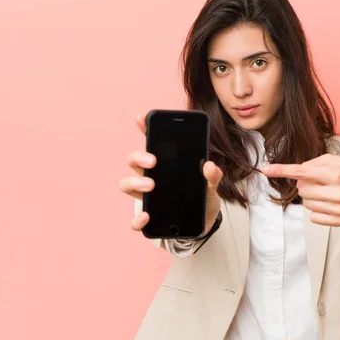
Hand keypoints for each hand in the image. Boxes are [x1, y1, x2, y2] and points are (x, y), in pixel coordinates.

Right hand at [119, 113, 222, 234]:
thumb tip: (208, 165)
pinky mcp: (150, 217)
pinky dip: (137, 219)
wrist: (204, 222)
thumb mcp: (211, 185)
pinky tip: (146, 217)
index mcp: (165, 164)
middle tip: (153, 161)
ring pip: (127, 185)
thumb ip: (212, 175)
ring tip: (152, 186)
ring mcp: (148, 197)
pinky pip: (136, 219)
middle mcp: (151, 177)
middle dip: (139, 157)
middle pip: (134, 161)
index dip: (144, 128)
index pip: (152, 142)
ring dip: (135, 183)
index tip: (141, 118)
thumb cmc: (202, 197)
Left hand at [262, 154, 339, 226]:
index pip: (302, 172)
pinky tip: (330, 204)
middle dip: (305, 185)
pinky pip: (314, 217)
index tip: (266, 169)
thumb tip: (297, 172)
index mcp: (335, 173)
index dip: (282, 170)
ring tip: (328, 192)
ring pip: (307, 204)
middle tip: (320, 182)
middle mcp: (337, 192)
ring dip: (312, 198)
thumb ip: (315, 163)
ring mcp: (339, 209)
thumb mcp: (337, 160)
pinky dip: (317, 210)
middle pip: (302, 190)